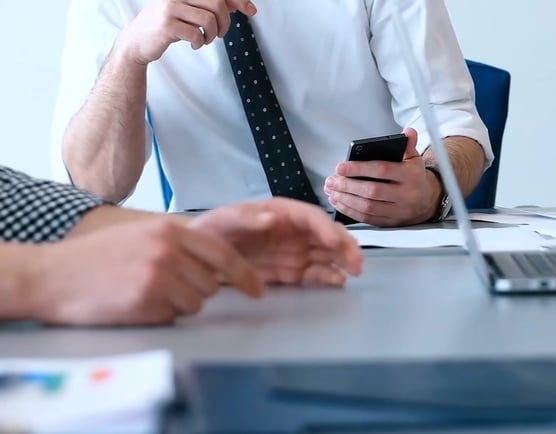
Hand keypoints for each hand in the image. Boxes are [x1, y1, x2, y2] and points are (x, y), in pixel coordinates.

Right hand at [28, 219, 263, 325]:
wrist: (52, 275)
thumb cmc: (98, 258)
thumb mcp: (143, 235)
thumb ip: (180, 245)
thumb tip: (219, 267)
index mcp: (171, 230)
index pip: (224, 254)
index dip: (245, 276)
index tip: (258, 291)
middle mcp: (169, 250)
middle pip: (212, 284)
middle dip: (196, 291)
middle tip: (163, 288)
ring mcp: (158, 275)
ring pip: (196, 303)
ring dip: (178, 305)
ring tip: (145, 293)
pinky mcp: (146, 300)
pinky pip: (173, 316)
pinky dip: (160, 315)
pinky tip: (135, 303)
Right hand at [116, 0, 256, 64]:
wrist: (137, 42)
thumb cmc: (167, 26)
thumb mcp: (188, 13)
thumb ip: (209, 8)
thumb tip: (237, 6)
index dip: (238, 0)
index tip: (251, 11)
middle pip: (217, 4)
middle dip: (225, 22)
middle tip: (220, 34)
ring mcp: (170, 8)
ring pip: (208, 19)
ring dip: (212, 34)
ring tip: (206, 39)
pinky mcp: (167, 25)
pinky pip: (196, 33)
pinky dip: (200, 42)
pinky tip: (194, 44)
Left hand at [188, 198, 362, 285]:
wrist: (198, 258)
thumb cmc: (211, 232)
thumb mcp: (225, 220)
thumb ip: (247, 218)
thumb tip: (273, 218)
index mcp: (282, 212)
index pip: (311, 217)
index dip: (325, 228)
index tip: (335, 241)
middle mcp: (294, 231)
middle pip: (327, 235)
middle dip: (344, 247)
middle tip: (356, 263)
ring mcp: (295, 252)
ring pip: (327, 255)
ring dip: (342, 262)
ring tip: (352, 273)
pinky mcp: (291, 272)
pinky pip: (315, 274)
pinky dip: (328, 278)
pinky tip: (337, 282)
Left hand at [325, 128, 441, 226]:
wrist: (429, 201)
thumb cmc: (415, 177)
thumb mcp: (415, 159)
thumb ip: (408, 145)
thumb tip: (408, 132)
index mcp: (411, 176)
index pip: (382, 170)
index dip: (359, 169)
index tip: (340, 167)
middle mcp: (406, 194)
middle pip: (372, 191)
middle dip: (347, 186)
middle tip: (331, 180)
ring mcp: (399, 211)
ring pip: (368, 207)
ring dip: (345, 199)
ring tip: (331, 190)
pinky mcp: (392, 222)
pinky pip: (368, 218)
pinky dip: (350, 211)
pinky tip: (339, 202)